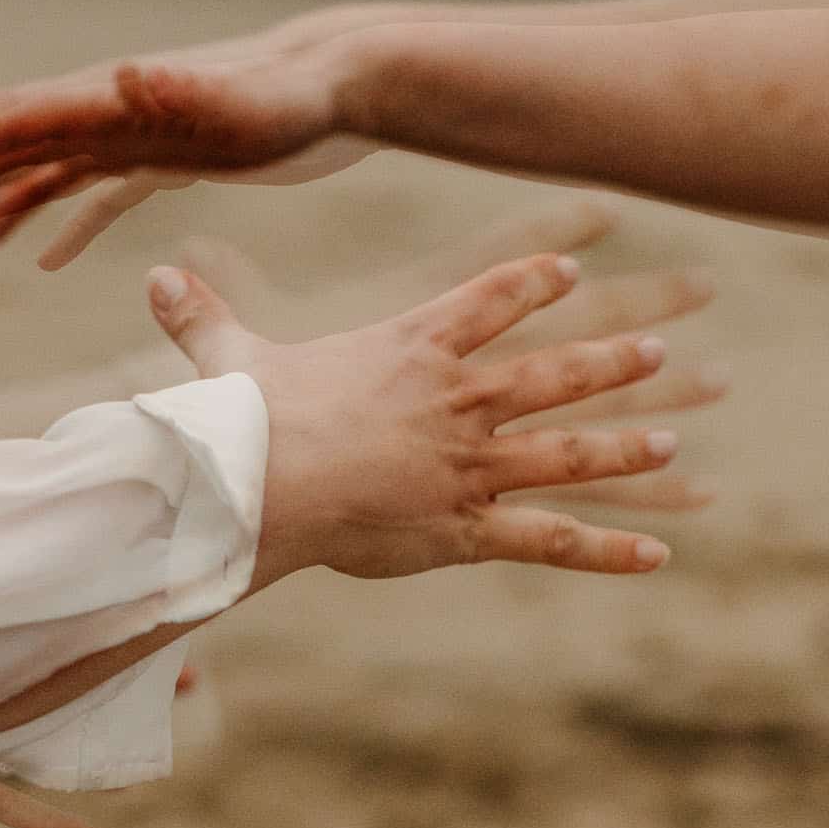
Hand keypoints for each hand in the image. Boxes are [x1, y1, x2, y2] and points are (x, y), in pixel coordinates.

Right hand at [0, 33, 357, 269]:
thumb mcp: (243, 102)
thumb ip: (185, 89)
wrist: (345, 84)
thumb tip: (128, 74)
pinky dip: (48, 223)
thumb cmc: (296, 98)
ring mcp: (128, 135)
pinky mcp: (161, 158)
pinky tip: (28, 258)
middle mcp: (103, 111)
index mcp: (103, 101)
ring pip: (28, 172)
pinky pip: (86, 196)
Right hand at [184, 219, 724, 516]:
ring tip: (673, 435)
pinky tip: (658, 556)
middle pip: (549, 373)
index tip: (567, 271)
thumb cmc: (241, 420)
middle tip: (657, 350)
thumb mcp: (228, 357)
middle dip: (607, 362)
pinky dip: (606, 550)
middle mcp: (455, 401)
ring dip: (623, 443)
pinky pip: (551, 539)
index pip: (484, 303)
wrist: (258, 485)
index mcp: (409, 350)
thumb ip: (202, 317)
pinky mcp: (469, 527)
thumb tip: (155, 276)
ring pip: (566, 450)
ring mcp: (470, 464)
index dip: (529, 284)